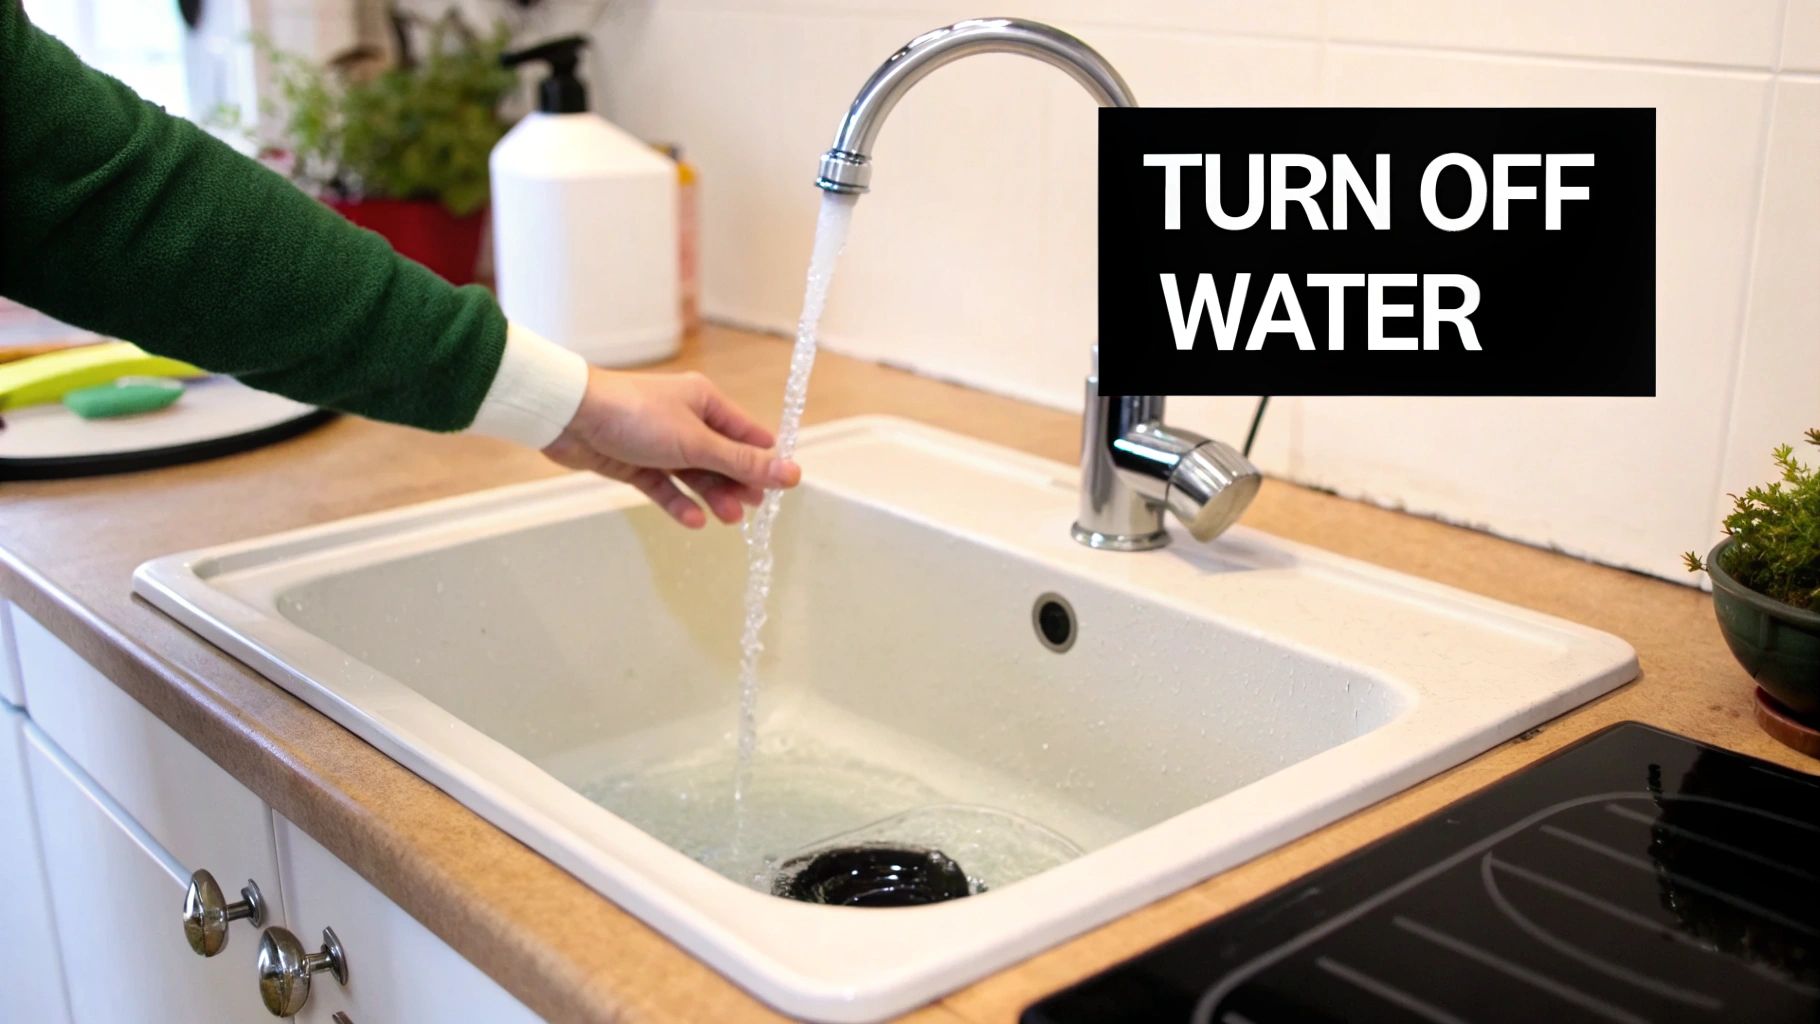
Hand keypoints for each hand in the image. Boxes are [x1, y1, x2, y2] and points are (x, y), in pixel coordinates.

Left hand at [541, 368, 799, 527]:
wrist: (571, 417)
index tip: (782, 489)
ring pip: (694, 475)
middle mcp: (685, 420)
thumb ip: (742, 462)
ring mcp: (659, 443)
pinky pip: (665, 486)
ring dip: (711, 497)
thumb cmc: (638, 417)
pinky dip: (679, 502)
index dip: (765, 460)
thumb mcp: (697, 442)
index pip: (747, 433)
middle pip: (722, 458)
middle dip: (737, 484)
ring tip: (727, 521)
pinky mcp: (635, 463)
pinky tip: (693, 520)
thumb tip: (790, 473)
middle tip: (751, 511)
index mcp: (705, 402)